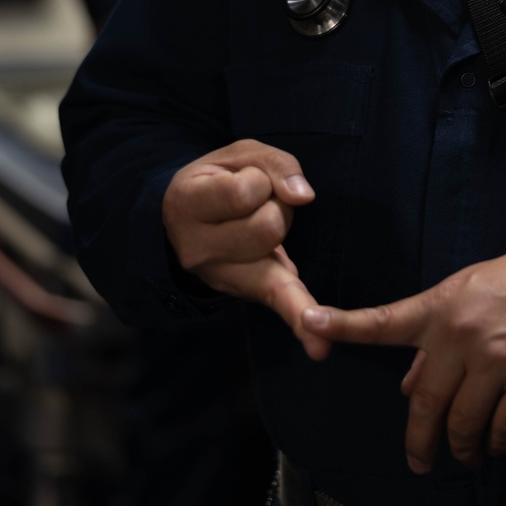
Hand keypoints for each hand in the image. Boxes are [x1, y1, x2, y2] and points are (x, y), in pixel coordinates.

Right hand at [162, 139, 326, 359]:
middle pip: (268, 226)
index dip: (257, 181)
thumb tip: (303, 196)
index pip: (242, 192)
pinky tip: (319, 348)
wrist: (186, 221)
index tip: (243, 181)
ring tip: (255, 222)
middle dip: (274, 206)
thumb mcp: (240, 156)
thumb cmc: (219, 181)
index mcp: (187, 203)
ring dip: (280, 226)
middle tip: (254, 204)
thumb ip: (275, 164)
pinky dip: (299, 322)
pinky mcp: (249, 291)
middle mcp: (198, 249)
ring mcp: (222, 276)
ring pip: (279, 247)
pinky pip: (278, 304)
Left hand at [301, 246, 505, 470]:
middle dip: (420, 441)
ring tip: (467, 454)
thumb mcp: (471, 293)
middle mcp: (461, 335)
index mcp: (442, 308)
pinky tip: (497, 443)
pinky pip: (501, 430)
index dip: (344, 324)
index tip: (309, 322)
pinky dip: (497, 444)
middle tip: (419, 462)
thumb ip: (437, 338)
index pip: (385, 320)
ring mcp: (496, 361)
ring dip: (462, 448)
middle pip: (425, 403)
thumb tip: (410, 386)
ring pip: (462, 424)